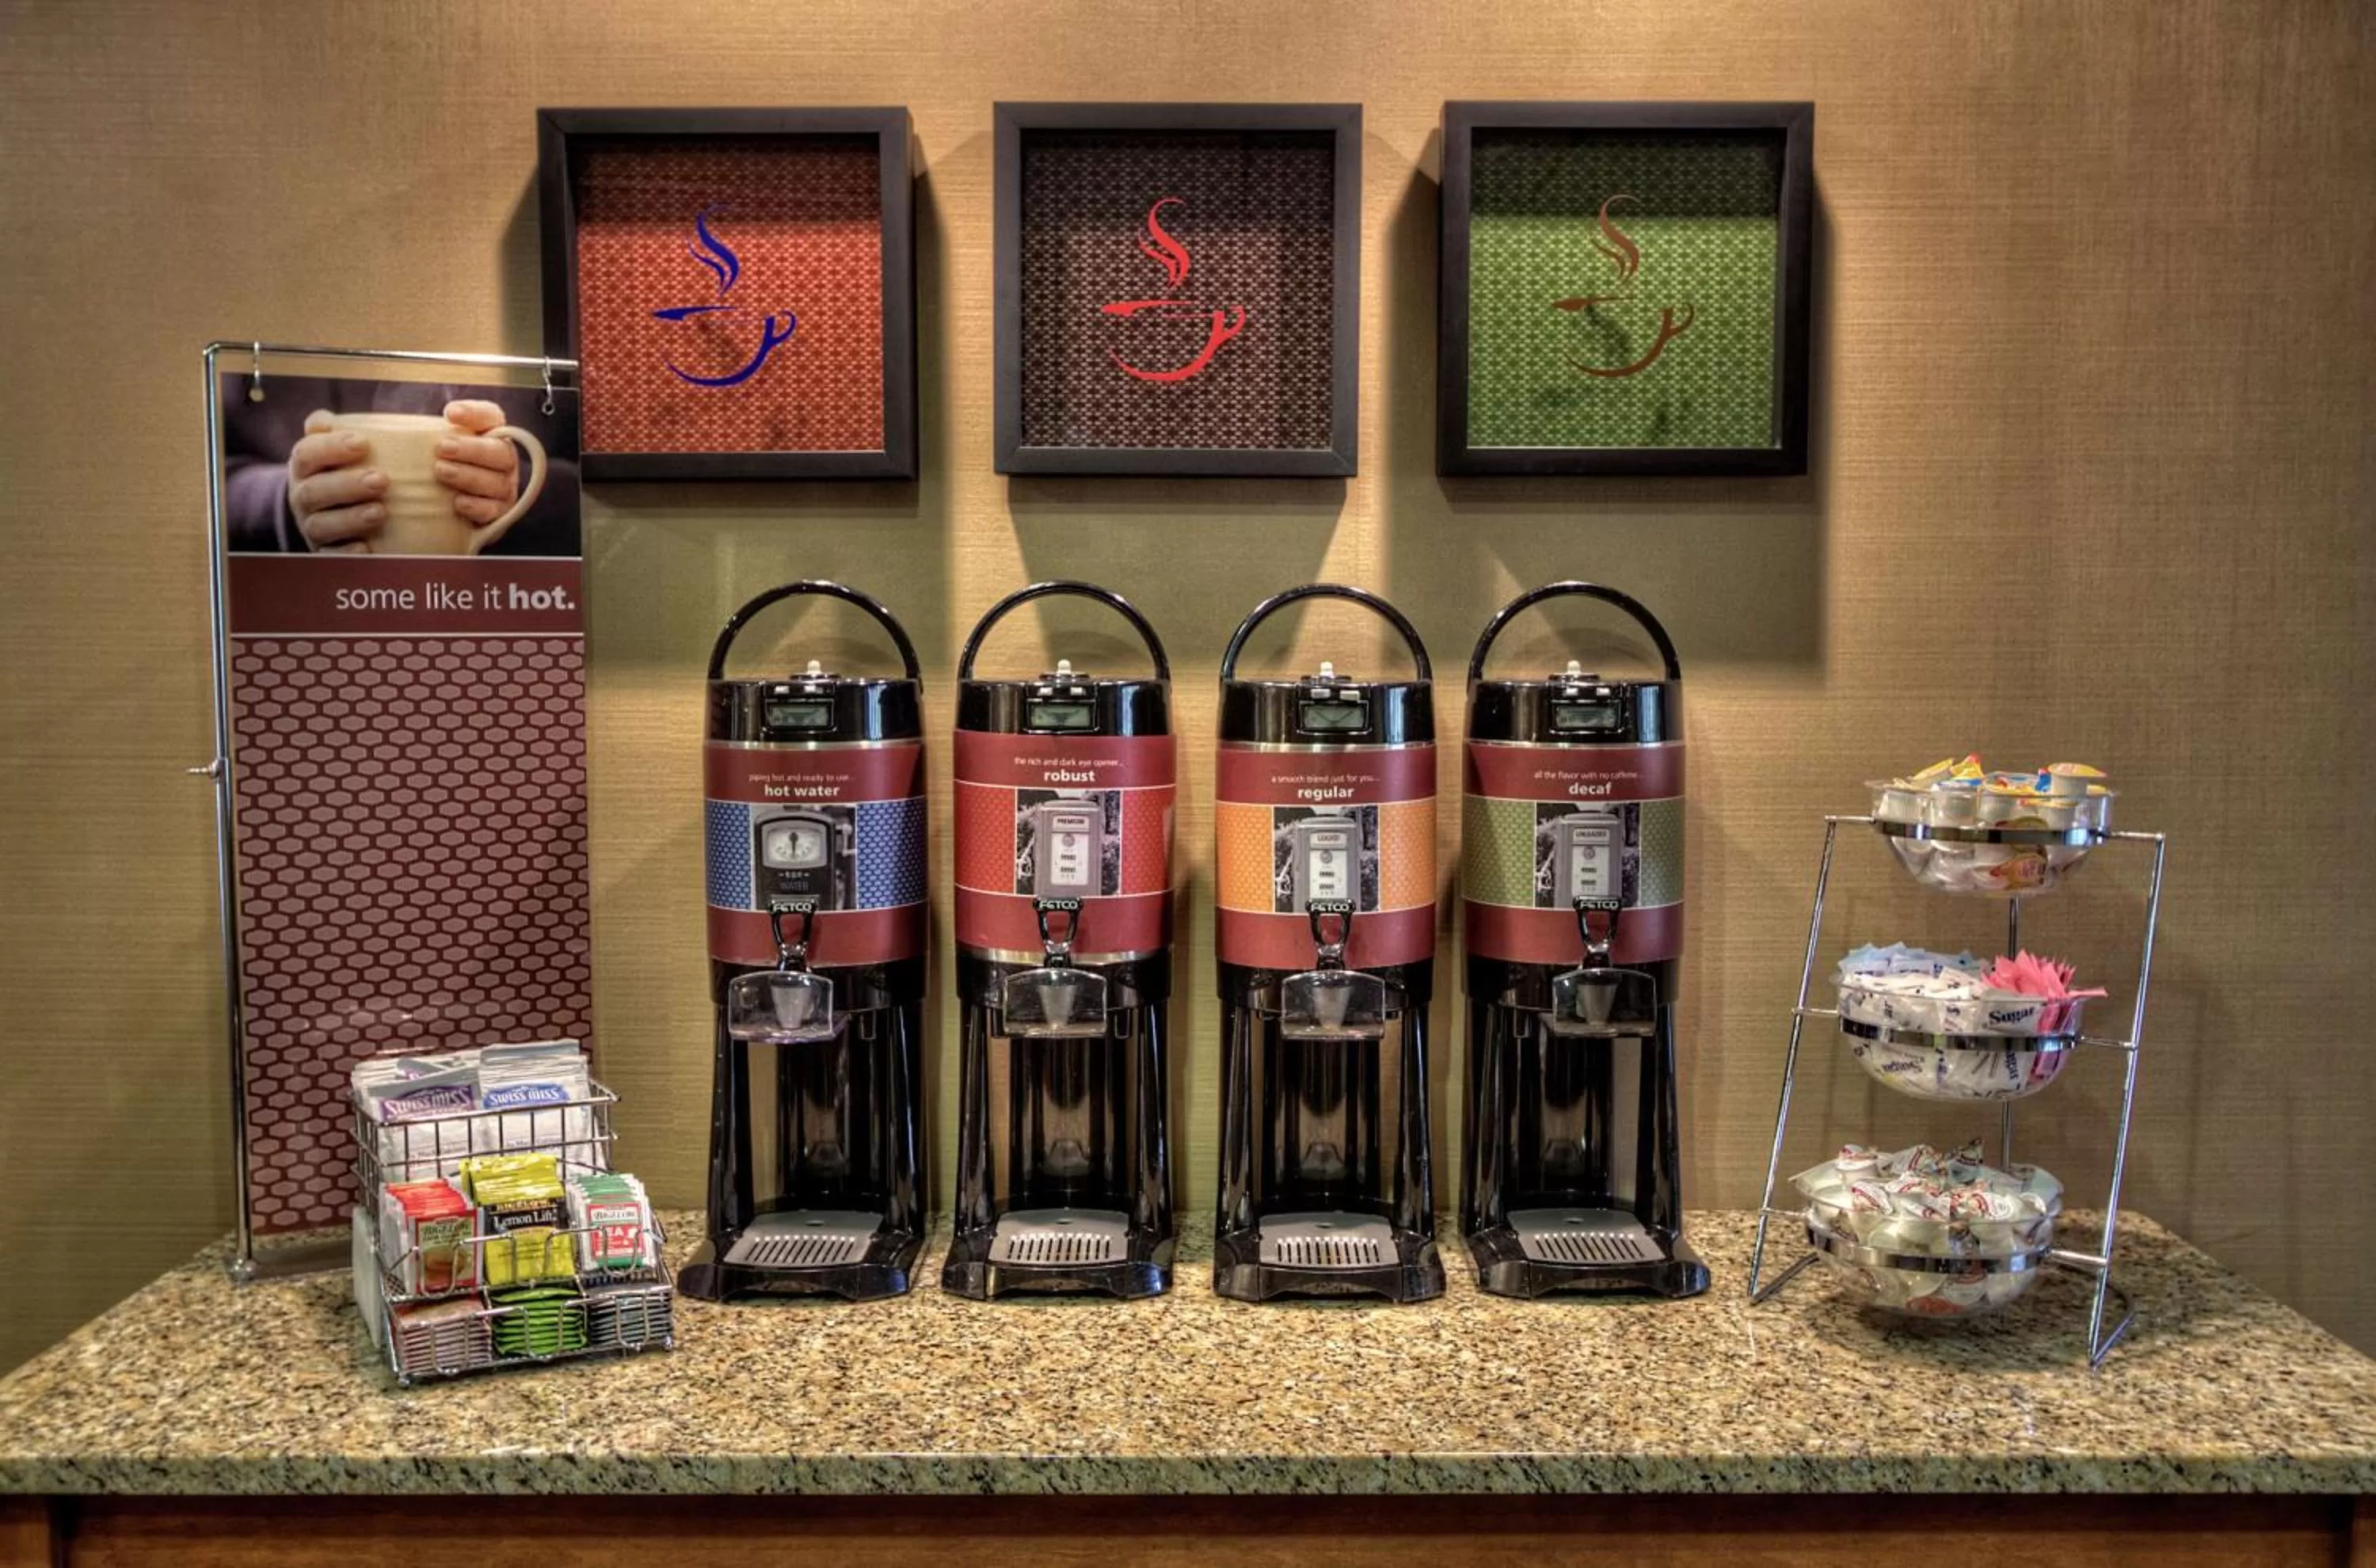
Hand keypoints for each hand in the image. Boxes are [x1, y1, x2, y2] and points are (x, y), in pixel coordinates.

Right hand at [287, 412, 386, 552]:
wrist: (326, 509)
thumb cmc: (341, 468)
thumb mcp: (334, 446)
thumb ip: (331, 429)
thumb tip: (325, 421)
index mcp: (304, 466)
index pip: (307, 454)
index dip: (331, 447)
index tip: (363, 443)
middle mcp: (302, 496)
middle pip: (315, 491)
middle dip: (348, 485)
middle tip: (382, 479)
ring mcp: (311, 525)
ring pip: (321, 525)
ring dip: (351, 518)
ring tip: (381, 512)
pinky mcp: (324, 552)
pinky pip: (330, 556)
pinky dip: (347, 553)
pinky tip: (368, 548)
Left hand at [432, 400, 519, 528]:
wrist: (447, 504)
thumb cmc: (442, 464)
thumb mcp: (435, 443)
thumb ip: (425, 432)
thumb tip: (403, 432)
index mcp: (492, 433)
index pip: (491, 416)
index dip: (474, 413)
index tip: (450, 413)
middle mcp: (504, 459)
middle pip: (500, 452)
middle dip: (472, 449)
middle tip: (442, 448)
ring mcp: (505, 487)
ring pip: (496, 482)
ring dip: (468, 476)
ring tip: (441, 471)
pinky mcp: (499, 513)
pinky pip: (493, 511)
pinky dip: (476, 506)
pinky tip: (457, 502)